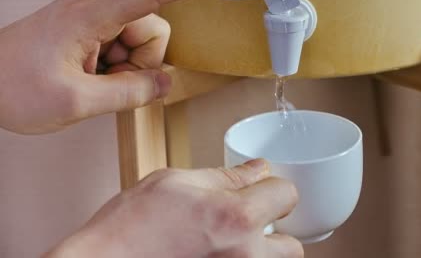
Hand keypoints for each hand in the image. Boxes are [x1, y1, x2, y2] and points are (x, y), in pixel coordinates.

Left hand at [0, 0, 238, 133]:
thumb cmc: (10, 87)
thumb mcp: (77, 103)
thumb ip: (130, 93)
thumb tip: (166, 83)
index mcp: (92, 15)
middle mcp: (95, 6)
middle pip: (152, 32)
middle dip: (141, 64)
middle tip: (107, 86)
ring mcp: (90, 15)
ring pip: (139, 42)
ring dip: (126, 69)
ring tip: (91, 83)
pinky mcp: (87, 26)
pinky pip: (122, 45)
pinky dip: (115, 67)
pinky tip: (88, 77)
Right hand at [45, 159, 302, 257]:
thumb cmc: (127, 230)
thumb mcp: (174, 182)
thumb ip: (225, 176)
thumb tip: (258, 170)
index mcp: (236, 217)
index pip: (287, 195)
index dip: (274, 188)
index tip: (263, 189)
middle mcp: (244, 255)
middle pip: (293, 246)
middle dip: (275, 232)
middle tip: (249, 224)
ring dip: (262, 253)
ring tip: (230, 243)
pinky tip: (215, 254)